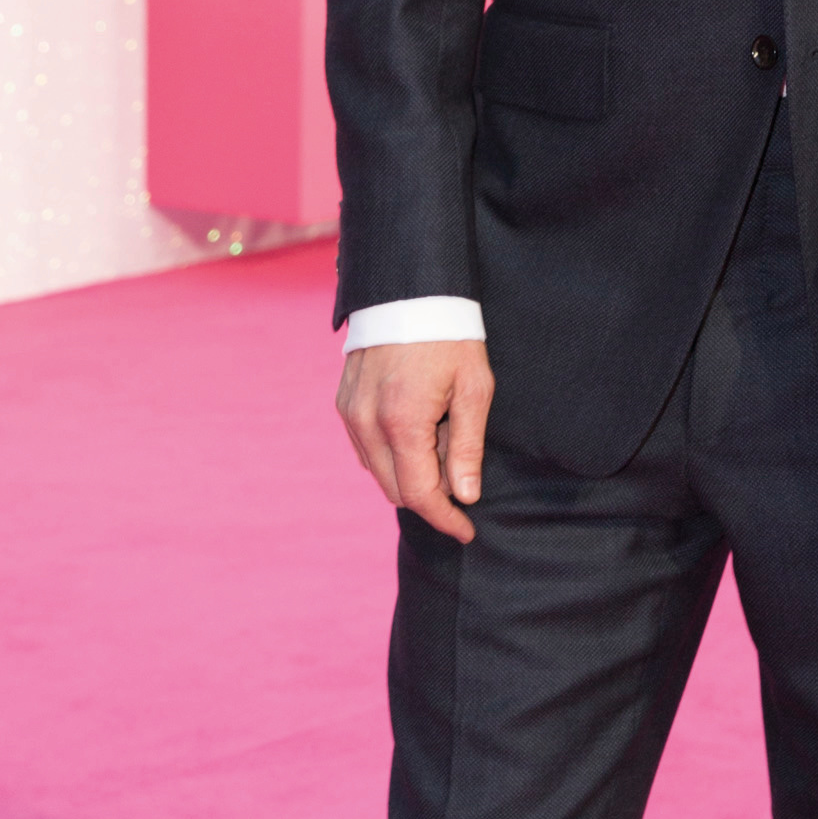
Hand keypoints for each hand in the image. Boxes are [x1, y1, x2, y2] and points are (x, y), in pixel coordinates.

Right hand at [336, 337, 494, 541]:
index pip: (420, 494)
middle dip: (430, 496)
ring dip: (409, 474)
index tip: (466, 530)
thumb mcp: (473, 389)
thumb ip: (466, 447)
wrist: (409, 288)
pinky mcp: (344, 403)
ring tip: (440, 443)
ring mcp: (350, 413)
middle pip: (395, 490)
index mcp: (402, 422)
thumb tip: (465, 496)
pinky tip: (417, 433)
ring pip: (377, 472)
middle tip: (461, 476)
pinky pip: (365, 449)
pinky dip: (390, 455)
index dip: (445, 519)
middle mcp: (367, 422)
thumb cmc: (450, 336)